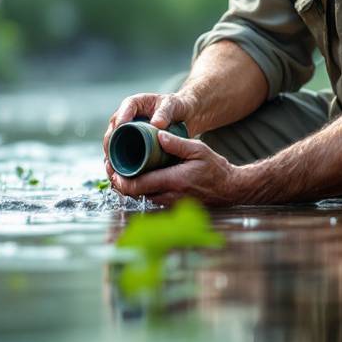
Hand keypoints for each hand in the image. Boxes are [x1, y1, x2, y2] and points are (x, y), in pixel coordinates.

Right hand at [102, 92, 192, 177]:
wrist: (183, 114)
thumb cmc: (176, 106)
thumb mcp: (172, 106)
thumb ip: (164, 113)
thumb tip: (157, 124)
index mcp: (133, 104)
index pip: (121, 114)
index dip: (118, 125)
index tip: (120, 134)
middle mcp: (126, 118)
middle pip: (112, 132)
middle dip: (110, 147)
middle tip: (112, 159)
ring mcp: (127, 132)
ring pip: (113, 145)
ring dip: (111, 159)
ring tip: (112, 171)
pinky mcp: (131, 144)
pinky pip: (120, 154)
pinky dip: (118, 164)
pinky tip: (118, 175)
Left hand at [109, 130, 246, 206]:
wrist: (230, 190)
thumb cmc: (215, 169)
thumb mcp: (199, 150)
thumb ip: (177, 143)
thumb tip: (157, 135)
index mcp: (173, 182)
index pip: (138, 186)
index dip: (120, 180)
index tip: (111, 168)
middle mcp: (169, 197)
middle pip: (135, 194)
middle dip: (120, 182)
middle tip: (111, 168)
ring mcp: (170, 204)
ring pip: (141, 197)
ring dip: (130, 186)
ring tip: (120, 169)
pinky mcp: (172, 206)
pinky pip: (151, 198)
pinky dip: (141, 189)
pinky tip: (137, 177)